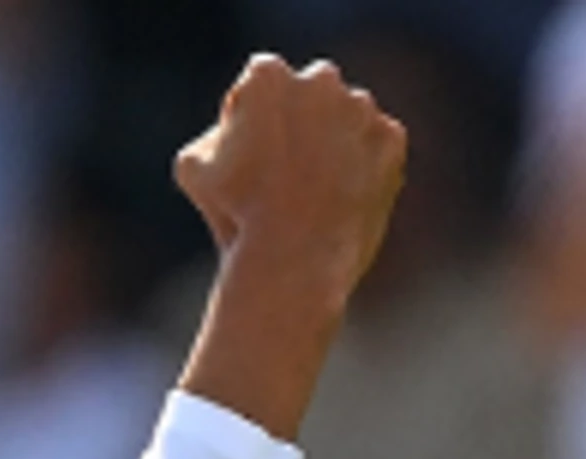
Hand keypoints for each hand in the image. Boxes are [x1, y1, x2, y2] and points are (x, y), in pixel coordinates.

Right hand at [176, 55, 405, 293]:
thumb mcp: (194, 167)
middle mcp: (320, 78)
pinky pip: (375, 146)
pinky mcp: (392, 137)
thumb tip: (235, 128)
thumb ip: (216, 132)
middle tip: (284, 166)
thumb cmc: (236, 211)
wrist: (294, 255)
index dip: (251, 116)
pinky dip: (362, 166)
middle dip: (299, 118)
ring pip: (346, 117)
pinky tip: (338, 198)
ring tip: (311, 190)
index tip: (247, 151)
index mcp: (267, 76)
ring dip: (332, 141)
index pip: (259, 80)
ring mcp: (361, 106)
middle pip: (308, 91)